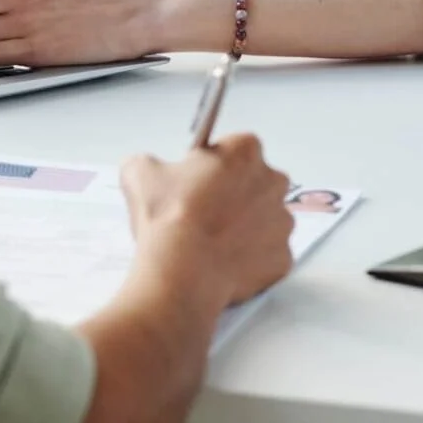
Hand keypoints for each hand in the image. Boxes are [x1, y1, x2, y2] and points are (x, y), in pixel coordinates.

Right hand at [121, 134, 293, 309]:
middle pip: (256, 183)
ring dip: (246, 229)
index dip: (214, 167)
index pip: (235, 150)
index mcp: (245, 151)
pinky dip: (250, 262)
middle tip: (204, 215)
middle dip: (235, 196)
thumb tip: (145, 170)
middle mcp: (273, 182)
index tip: (197, 183)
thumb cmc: (168, 218)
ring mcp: (282, 223)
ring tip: (211, 245)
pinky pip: (267, 257)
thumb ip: (147, 163)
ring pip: (265, 221)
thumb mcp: (140, 174)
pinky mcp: (282, 259)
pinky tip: (223, 266)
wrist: (182, 273)